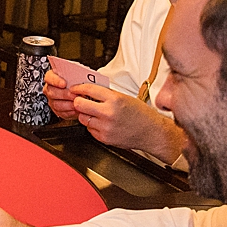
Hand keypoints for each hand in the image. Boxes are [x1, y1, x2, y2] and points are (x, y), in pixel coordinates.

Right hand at [42, 68, 77, 119]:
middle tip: (74, 95)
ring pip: (56, 104)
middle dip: (64, 94)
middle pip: (52, 92)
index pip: (49, 78)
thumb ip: (75, 75)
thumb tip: (80, 77)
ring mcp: (52, 100)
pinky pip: (61, 112)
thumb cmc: (77, 82)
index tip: (64, 84)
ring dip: (68, 104)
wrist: (80, 93)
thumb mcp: (76, 75)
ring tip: (77, 102)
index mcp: (52, 77)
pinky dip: (70, 111)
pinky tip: (76, 109)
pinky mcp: (57, 110)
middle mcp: (50, 89)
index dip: (55, 81)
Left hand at [67, 84, 186, 162]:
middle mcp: (108, 113)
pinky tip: (102, 123)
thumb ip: (106, 94)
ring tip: (95, 114)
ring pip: (82, 118)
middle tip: (80, 101)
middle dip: (78, 102)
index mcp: (114, 100)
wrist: (151, 132)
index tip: (75, 89)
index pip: (88, 90)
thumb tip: (89, 90)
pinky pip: (90, 130)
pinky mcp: (104, 138)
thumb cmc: (140, 114)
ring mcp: (105, 127)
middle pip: (79, 105)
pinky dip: (93, 126)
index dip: (78, 88)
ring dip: (85, 115)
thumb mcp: (124, 97)